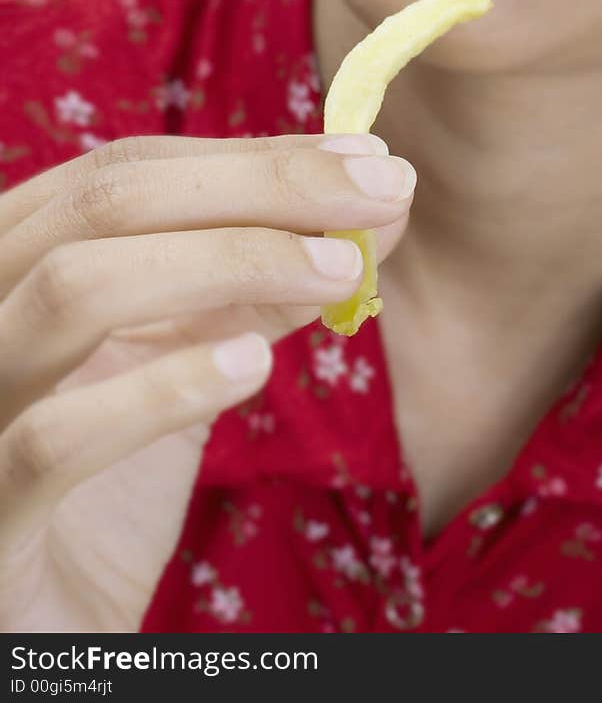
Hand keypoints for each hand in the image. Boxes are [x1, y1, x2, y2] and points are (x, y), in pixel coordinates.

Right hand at [0, 132, 415, 631]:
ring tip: (338, 272)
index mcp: (15, 261)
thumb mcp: (183, 359)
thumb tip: (376, 207)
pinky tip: (253, 365)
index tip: (372, 160)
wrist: (37, 627)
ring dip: (227, 261)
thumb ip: (258, 284)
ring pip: (74, 288)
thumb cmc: (105, 480)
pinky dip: (163, 389)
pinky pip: (54, 438)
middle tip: (381, 194)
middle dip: (259, 185)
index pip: (129, 170)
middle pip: (106, 203)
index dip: (255, 156)